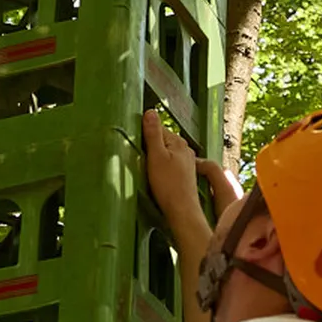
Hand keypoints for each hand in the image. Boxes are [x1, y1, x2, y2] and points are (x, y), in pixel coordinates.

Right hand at [141, 109, 212, 249]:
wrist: (181, 210)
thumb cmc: (168, 185)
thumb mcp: (156, 156)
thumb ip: (153, 133)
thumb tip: (150, 112)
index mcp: (178, 142)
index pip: (158, 128)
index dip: (144, 134)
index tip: (134, 143)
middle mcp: (185, 149)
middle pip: (162, 140)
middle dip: (150, 145)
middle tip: (138, 155)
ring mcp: (186, 162)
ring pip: (166, 152)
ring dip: (155, 156)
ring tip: (146, 166)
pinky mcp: (184, 174)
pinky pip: (169, 163)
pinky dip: (161, 166)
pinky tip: (156, 175)